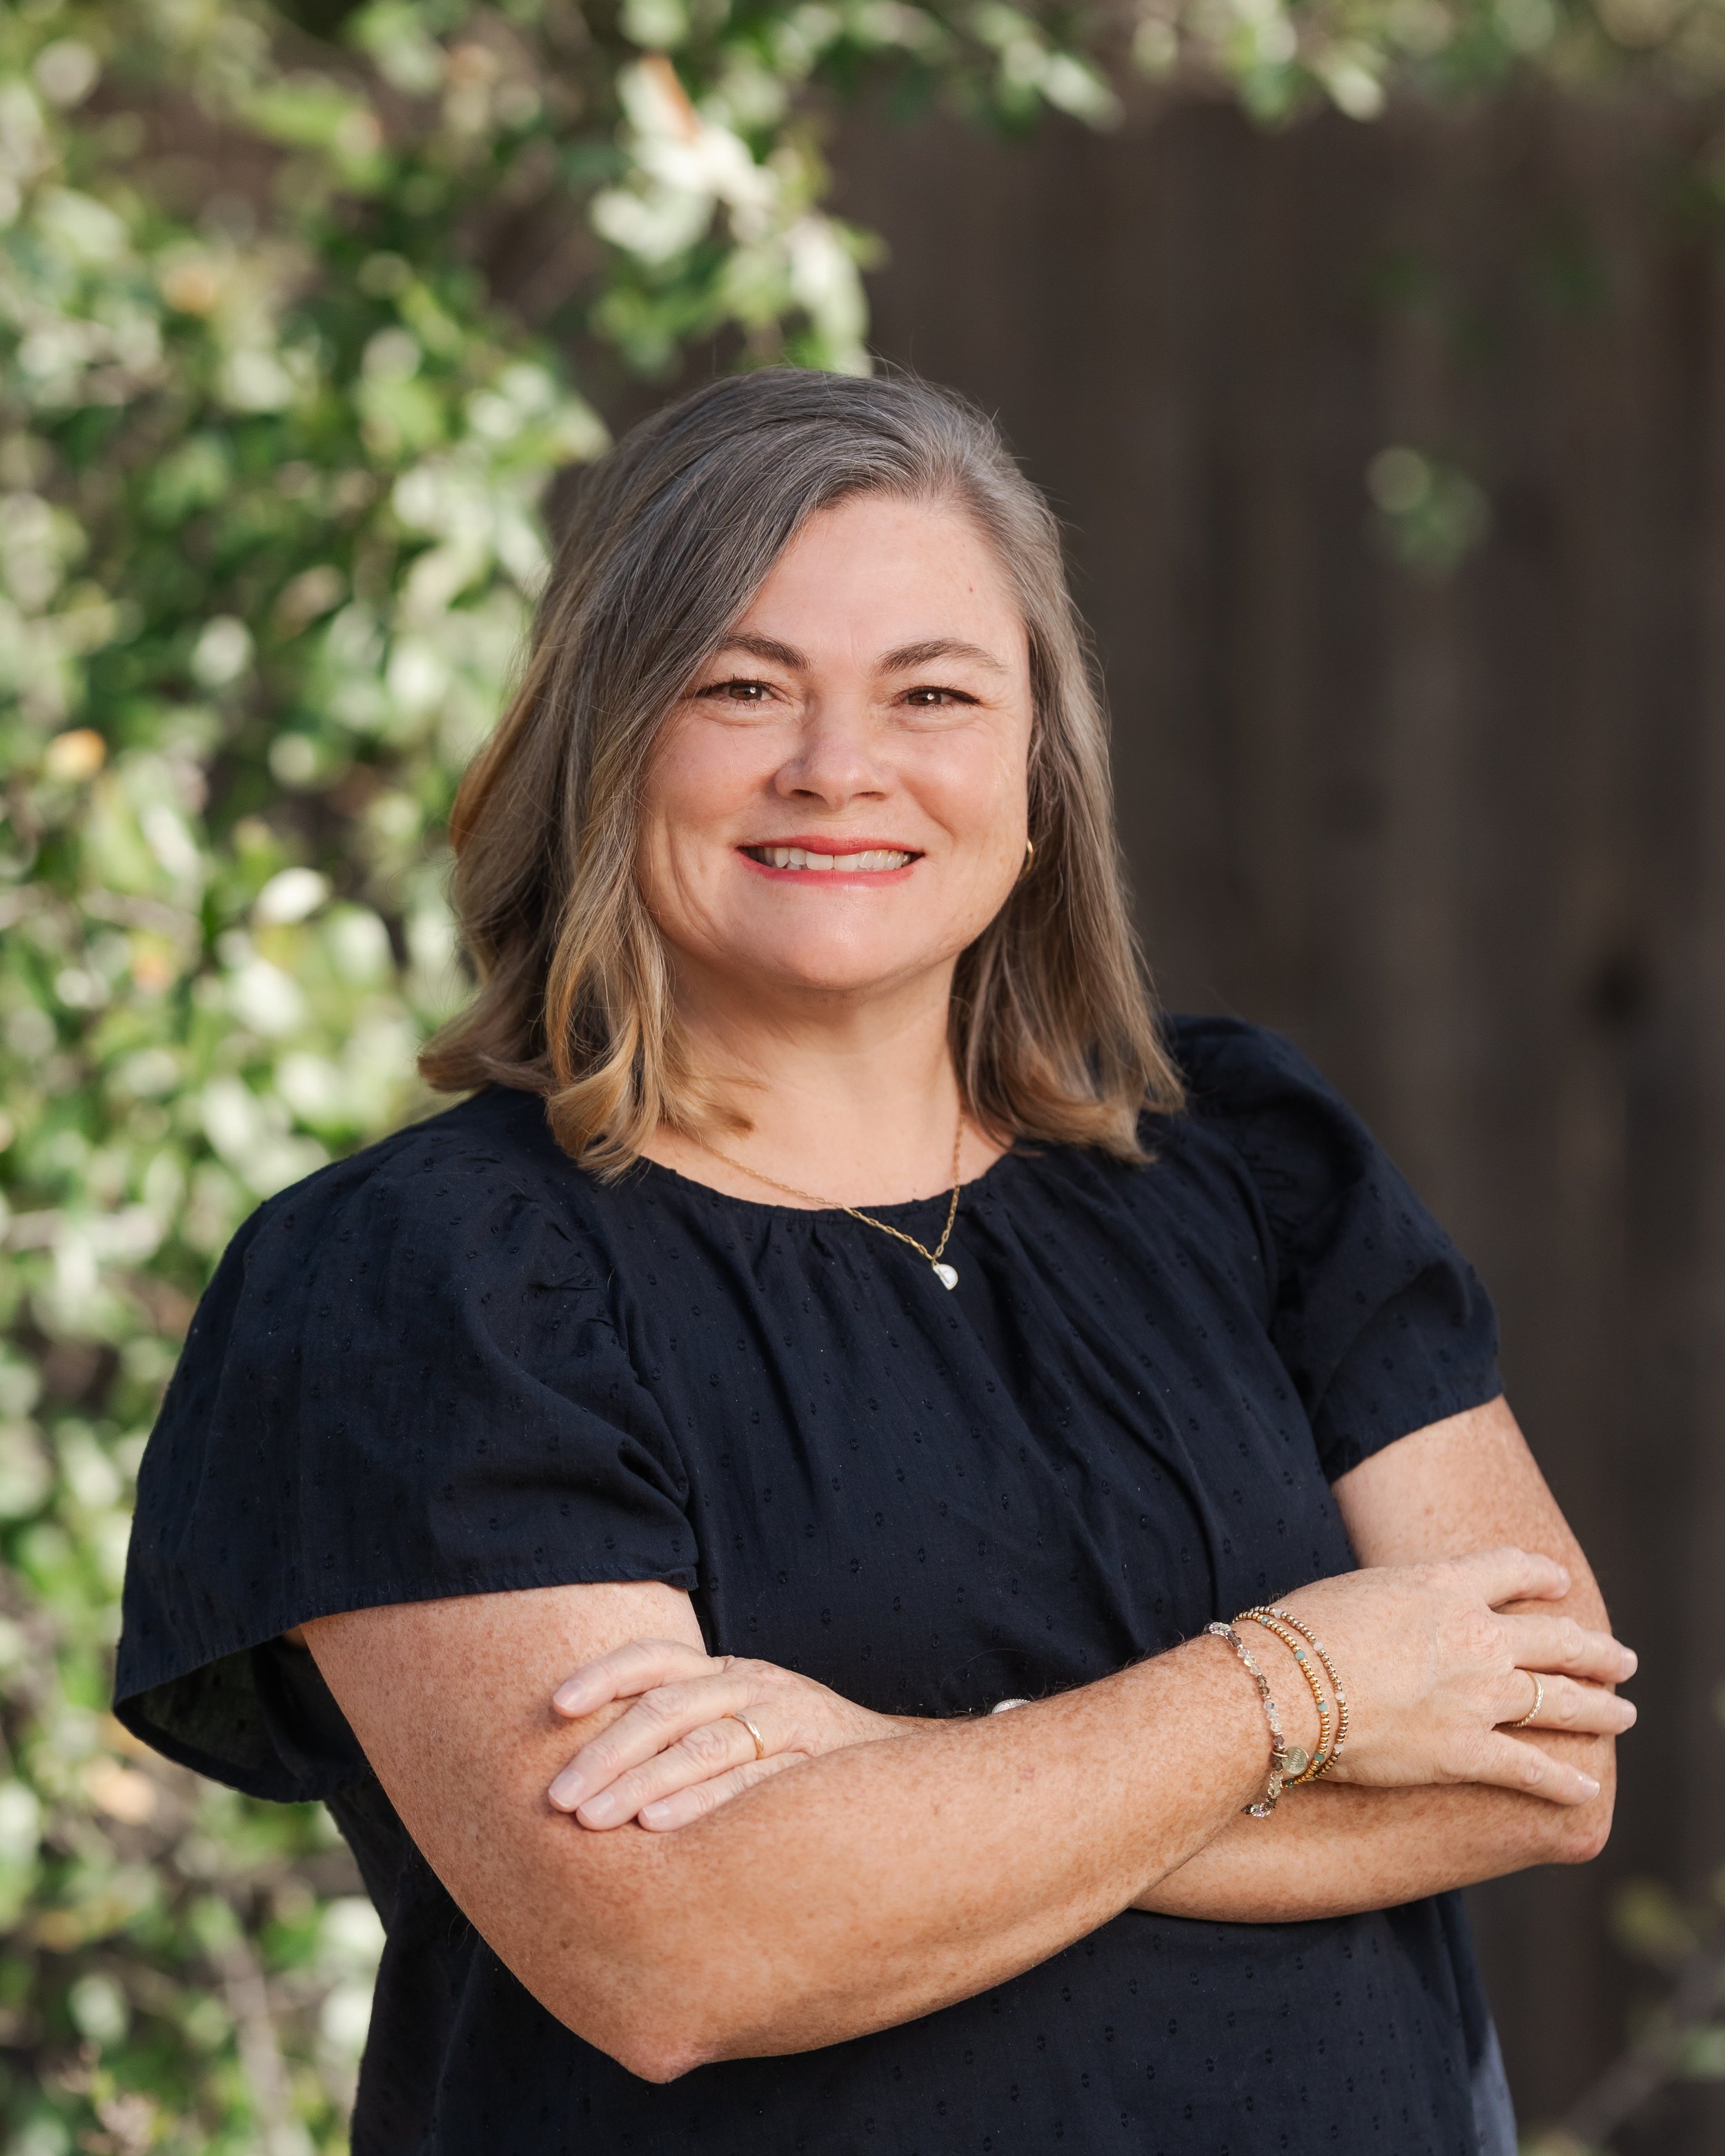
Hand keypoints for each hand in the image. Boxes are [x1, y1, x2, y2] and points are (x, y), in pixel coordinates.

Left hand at [545, 1640, 909, 1830]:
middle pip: (667, 1706)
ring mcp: (787, 1720)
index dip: (602, 1675)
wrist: (898, 1776)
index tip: (554, 1707)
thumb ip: (686, 1727)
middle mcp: (753, 1684)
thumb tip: (590, 1761)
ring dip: (641, 1782)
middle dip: (605, 1751)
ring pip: (702, 1743)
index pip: (655, 1659)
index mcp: (727, 1670)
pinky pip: (749, 1783)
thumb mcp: (741, 1721)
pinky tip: (659, 1827)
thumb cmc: (797, 1756)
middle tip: (557, 1796)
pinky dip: (700, 1803)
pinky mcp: (813, 1763)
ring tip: (593, 1819)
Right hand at [1276, 1546, 1636, 1804]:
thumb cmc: (1299, 1634)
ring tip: (1623, 1713)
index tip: (1560, 1585)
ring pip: (1562, 1700)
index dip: (1543, 1575)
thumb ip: (1403, 1597)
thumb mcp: (1359, 1589)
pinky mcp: (1466, 1753)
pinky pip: (1532, 1770)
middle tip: (1622, 1659)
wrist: (1280, 1688)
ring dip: (1601, 1708)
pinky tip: (1586, 1790)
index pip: (1512, 1569)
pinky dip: (1565, 1783)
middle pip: (1558, 1638)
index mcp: (1444, 1586)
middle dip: (1596, 1650)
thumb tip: (1411, 1608)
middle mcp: (1475, 1636)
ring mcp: (1477, 1696)